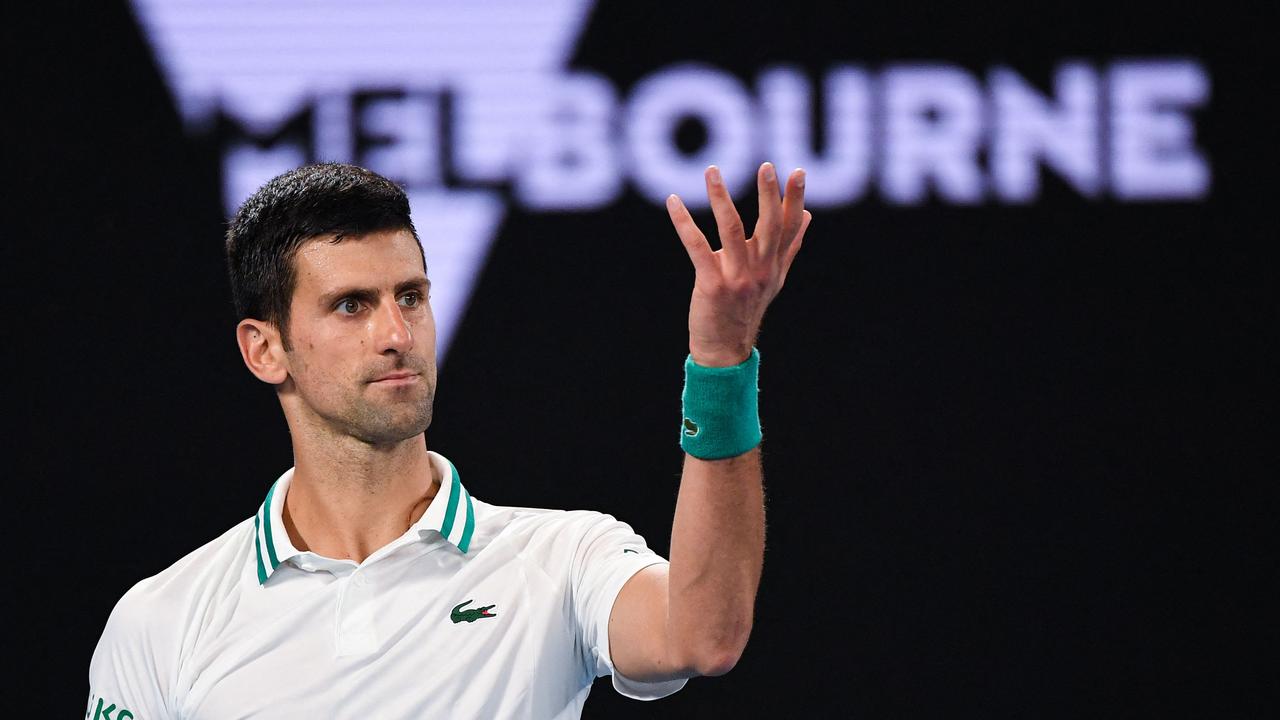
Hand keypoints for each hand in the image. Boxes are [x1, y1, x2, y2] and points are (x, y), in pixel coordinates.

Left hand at [666, 162, 810, 366]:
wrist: (725, 349)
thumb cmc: (746, 309)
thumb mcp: (773, 278)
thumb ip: (790, 245)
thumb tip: (808, 215)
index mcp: (775, 265)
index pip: (790, 227)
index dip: (794, 200)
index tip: (797, 172)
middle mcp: (761, 271)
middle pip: (769, 227)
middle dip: (769, 195)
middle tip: (766, 167)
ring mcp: (738, 278)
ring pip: (731, 230)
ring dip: (720, 198)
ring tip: (712, 171)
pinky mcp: (713, 285)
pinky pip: (697, 247)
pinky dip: (683, 222)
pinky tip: (673, 202)